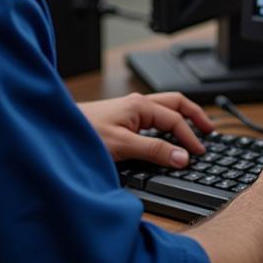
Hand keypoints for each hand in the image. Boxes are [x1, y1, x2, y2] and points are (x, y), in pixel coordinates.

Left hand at [77, 92, 214, 166]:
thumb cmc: (82, 135)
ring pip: (164, 108)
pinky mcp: (120, 119)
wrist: (53, 131)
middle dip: (194, 116)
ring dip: (181, 118)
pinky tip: (164, 135)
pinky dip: (165, 124)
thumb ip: (154, 152)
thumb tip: (182, 157)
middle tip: (209, 131)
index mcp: (140, 106)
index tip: (199, 153)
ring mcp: (128, 110)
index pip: (175, 120)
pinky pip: (151, 117)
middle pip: (176, 104)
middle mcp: (136, 104)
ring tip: (192, 130)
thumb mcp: (122, 146)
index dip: (190, 137)